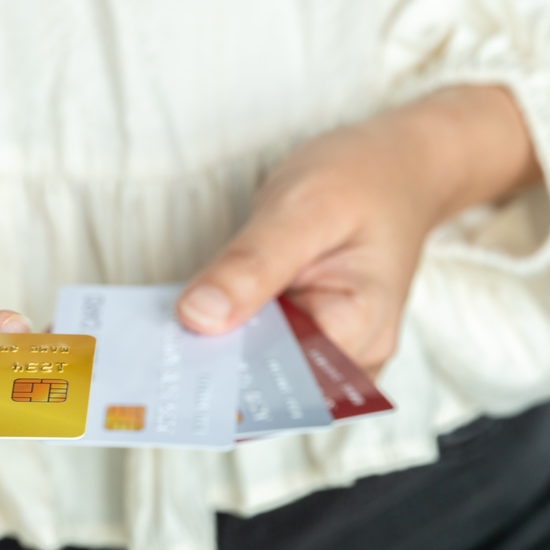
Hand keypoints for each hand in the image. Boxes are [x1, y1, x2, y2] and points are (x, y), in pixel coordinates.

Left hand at [176, 86, 539, 375]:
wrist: (396, 167)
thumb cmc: (361, 180)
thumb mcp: (302, 208)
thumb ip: (251, 264)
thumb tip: (198, 318)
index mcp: (358, 333)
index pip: (279, 379)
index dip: (223, 374)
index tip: (169, 362)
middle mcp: (349, 358)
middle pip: (268, 382)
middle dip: (213, 367)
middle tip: (153, 352)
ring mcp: (328, 350)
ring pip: (260, 369)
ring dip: (215, 353)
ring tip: (162, 338)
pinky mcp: (306, 334)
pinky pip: (262, 346)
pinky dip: (228, 333)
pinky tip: (190, 319)